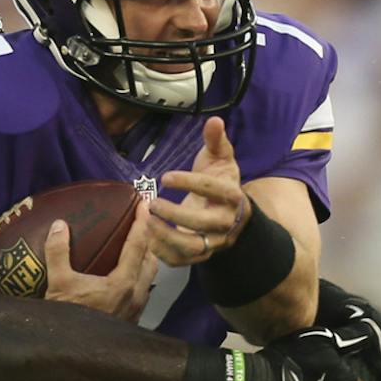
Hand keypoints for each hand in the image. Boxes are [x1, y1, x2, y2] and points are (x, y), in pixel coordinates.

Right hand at [38, 200, 158, 320]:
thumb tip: (58, 225)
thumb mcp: (57, 283)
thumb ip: (58, 252)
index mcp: (123, 282)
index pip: (138, 245)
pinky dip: (138, 277)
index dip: (141, 223)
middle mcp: (135, 295)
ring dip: (146, 259)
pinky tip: (123, 277)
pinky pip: (141, 292)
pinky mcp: (130, 321)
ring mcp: (135, 310)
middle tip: (143, 223)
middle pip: (151, 259)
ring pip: (149, 277)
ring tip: (136, 247)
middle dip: (149, 239)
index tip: (144, 204)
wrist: (70, 356)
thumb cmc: (67, 319)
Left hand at [148, 116, 248, 266]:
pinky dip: (163, 252)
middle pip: (204, 223)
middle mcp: (227, 222)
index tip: (165, 177)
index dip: (190, 182)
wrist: (233, 215)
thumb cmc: (221, 181)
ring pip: (193, 247)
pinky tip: (147, 236)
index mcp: (234, 196)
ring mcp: (215, 241)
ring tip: (146, 221)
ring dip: (167, 236)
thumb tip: (214, 120)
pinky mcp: (202, 255)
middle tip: (152, 203)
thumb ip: (216, 141)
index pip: (215, 189)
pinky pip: (182, 261)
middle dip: (175, 214)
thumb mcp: (221, 159)